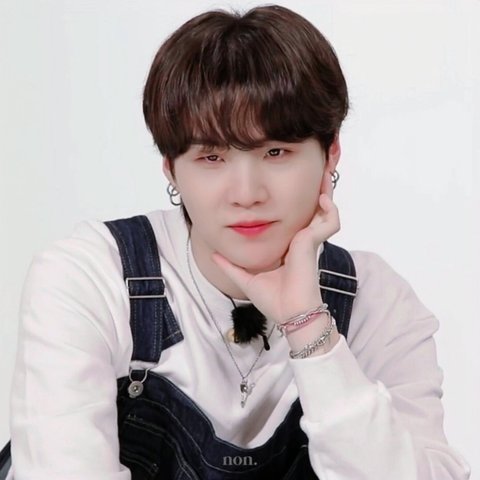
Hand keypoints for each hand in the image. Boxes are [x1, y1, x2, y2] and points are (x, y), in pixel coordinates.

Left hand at [211, 180, 339, 323]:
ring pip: (326, 210)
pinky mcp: (311, 241)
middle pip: (312, 210)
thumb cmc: (275, 301)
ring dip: (326, 192)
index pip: (295, 219)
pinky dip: (330, 209)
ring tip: (323, 175)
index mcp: (289, 247)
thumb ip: (231, 267)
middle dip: (315, 191)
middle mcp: (301, 241)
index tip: (287, 189)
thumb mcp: (247, 279)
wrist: (289, 314)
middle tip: (313, 173)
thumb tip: (213, 256)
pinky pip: (330, 221)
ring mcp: (308, 240)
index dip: (297, 204)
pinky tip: (321, 198)